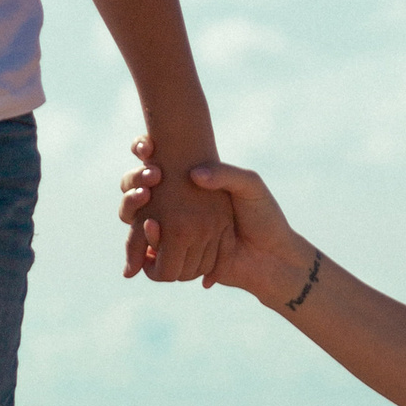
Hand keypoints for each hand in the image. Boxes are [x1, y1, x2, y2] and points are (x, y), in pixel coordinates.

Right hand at [119, 138, 312, 307]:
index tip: (147, 146)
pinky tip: (153, 228)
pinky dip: (144, 242)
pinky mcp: (174, 259)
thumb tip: (194, 174)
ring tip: (150, 211)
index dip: (142, 148)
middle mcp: (175, 206)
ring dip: (134, 211)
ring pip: (136, 220)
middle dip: (133, 180)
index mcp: (190, 182)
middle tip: (151, 177)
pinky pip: (149, 253)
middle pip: (136, 188)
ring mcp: (172, 233)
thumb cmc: (263, 216)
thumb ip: (224, 174)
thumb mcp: (249, 185)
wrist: (272, 257)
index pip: (155, 159)